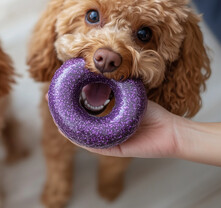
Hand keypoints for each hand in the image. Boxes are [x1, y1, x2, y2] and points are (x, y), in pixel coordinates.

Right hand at [46, 93, 220, 167]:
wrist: (170, 130)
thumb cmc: (153, 113)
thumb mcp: (130, 95)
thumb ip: (116, 87)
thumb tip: (100, 70)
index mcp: (105, 120)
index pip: (82, 112)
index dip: (68, 103)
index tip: (57, 91)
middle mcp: (103, 131)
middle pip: (76, 123)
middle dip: (61, 112)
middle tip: (50, 99)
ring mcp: (106, 141)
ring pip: (79, 135)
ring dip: (65, 126)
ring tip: (54, 114)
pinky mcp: (112, 150)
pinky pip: (92, 145)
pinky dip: (78, 139)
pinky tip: (67, 130)